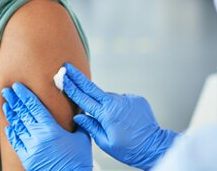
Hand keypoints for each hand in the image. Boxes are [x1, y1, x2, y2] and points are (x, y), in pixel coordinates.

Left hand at [2, 83, 92, 170]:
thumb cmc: (78, 162)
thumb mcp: (82, 139)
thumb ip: (80, 123)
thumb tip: (80, 112)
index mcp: (50, 128)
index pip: (34, 106)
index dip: (25, 95)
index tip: (18, 86)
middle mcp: (37, 136)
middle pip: (22, 113)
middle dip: (14, 100)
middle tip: (6, 90)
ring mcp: (30, 147)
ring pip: (17, 126)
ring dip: (11, 114)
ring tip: (5, 104)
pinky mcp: (26, 158)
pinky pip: (16, 142)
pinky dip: (11, 133)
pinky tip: (8, 127)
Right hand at [61, 63, 178, 169]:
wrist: (154, 147)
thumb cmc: (129, 149)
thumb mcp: (105, 143)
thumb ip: (91, 126)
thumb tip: (79, 116)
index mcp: (106, 114)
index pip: (84, 98)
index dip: (71, 87)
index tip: (62, 77)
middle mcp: (116, 103)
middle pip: (92, 88)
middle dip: (78, 77)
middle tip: (67, 67)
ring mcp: (127, 99)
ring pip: (108, 97)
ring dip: (104, 103)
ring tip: (113, 121)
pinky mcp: (136, 98)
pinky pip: (121, 100)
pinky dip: (118, 106)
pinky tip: (124, 119)